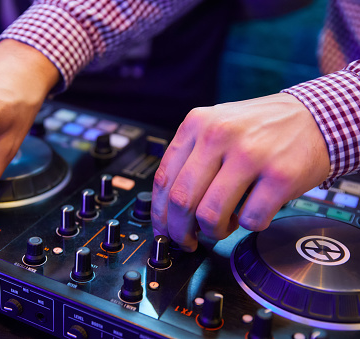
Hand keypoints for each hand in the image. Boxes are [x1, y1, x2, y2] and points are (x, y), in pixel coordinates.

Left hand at [151, 93, 329, 250]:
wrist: (317, 116)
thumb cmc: (261, 128)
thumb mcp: (217, 126)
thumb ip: (191, 159)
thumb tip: (169, 208)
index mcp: (197, 124)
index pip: (163, 179)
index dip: (160, 214)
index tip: (163, 229)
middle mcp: (219, 135)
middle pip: (182, 201)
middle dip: (180, 231)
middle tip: (187, 240)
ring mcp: (251, 155)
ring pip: (210, 215)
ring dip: (213, 231)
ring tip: (222, 226)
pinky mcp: (280, 176)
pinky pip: (249, 220)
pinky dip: (247, 226)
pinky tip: (252, 212)